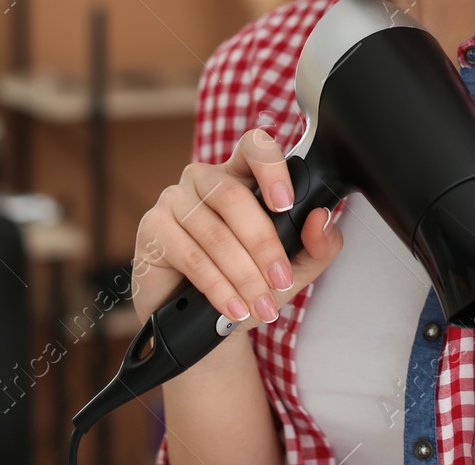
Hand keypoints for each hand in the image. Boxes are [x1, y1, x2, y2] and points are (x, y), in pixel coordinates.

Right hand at [131, 128, 344, 329]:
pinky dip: (218, 286)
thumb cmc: (247, 283)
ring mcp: (175, 200)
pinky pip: (191, 256)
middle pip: (235, 197)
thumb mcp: (294, 267)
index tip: (286, 203)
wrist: (206, 327)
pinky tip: (233, 306)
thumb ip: (317, 244)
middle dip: (264, 245)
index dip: (271, 168)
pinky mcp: (152, 228)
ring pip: (215, 233)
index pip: (254, 147)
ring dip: (244, 275)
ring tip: (261, 305)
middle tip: (280, 280)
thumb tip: (322, 220)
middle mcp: (205, 179)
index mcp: (241, 175)